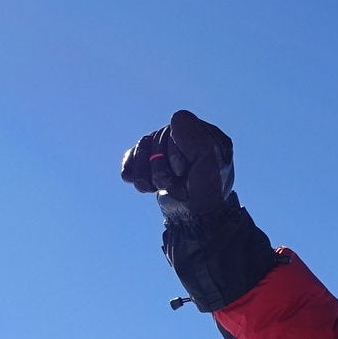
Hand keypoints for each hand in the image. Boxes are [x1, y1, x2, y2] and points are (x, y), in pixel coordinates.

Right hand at [120, 110, 234, 219]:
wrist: (194, 221)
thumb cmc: (206, 193)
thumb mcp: (207, 162)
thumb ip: (194, 136)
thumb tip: (175, 117)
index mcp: (207, 135)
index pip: (178, 125)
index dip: (174, 150)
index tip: (183, 172)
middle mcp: (189, 140)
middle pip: (158, 137)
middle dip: (158, 165)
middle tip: (172, 183)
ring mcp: (171, 153)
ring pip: (144, 146)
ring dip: (144, 170)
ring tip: (152, 187)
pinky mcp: (156, 165)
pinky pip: (134, 156)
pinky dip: (130, 168)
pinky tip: (129, 178)